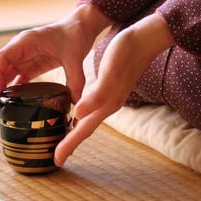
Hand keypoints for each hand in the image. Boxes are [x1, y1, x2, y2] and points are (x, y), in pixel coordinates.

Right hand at [0, 4, 110, 116]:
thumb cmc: (74, 35)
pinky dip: (10, 91)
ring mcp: (23, 57)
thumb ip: (75, 79)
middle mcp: (19, 49)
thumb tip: (76, 102)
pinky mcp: (29, 64)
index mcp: (25, 42)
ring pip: (2, 74)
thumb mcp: (75, 58)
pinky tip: (11, 105)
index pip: (1, 59)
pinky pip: (14, 78)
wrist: (80, 27)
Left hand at [54, 12, 174, 166]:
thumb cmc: (126, 53)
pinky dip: (80, 115)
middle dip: (70, 143)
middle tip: (56, 156)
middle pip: (85, 129)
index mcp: (106, 104)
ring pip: (88, 120)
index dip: (69, 145)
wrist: (144, 40)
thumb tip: (79, 114)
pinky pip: (90, 108)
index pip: (83, 130)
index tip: (57, 161)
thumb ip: (97, 95)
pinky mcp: (108, 87)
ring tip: (62, 138)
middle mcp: (107, 104)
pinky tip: (76, 112)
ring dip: (75, 131)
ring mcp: (109, 97)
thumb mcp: (109, 72)